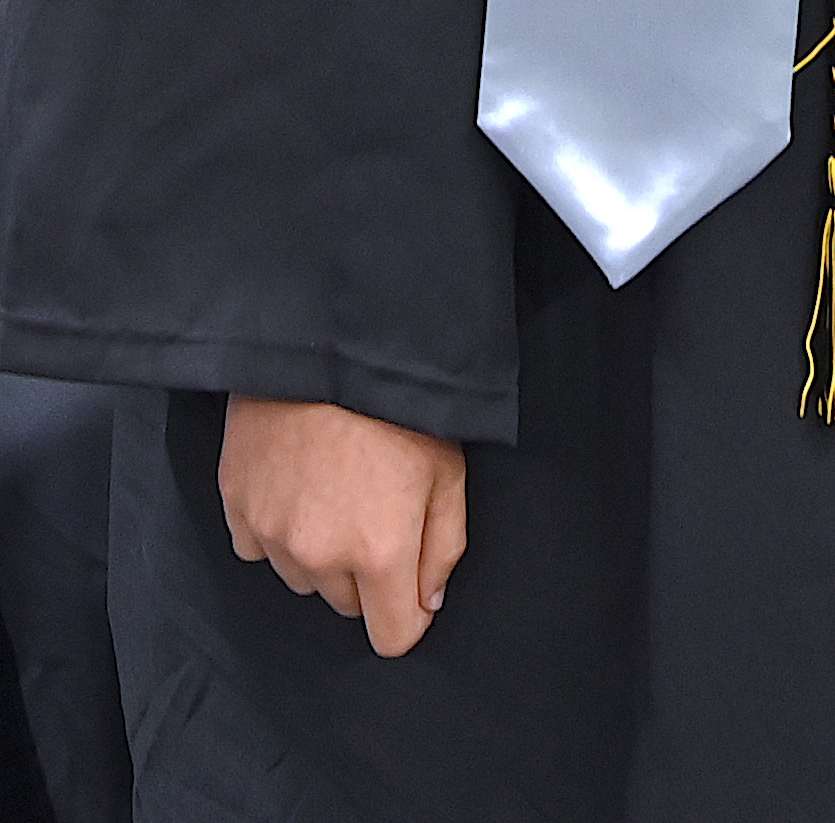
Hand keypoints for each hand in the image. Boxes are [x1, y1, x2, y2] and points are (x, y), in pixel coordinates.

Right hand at [219, 396, 466, 656]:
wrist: (327, 345)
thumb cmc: (397, 402)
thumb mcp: (450, 467)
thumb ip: (445, 545)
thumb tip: (428, 601)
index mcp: (381, 551)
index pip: (393, 637)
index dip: (408, 617)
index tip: (412, 590)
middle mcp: (321, 557)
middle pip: (348, 605)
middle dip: (367, 576)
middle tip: (378, 511)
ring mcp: (272, 535)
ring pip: (303, 579)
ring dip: (321, 554)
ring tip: (338, 489)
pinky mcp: (237, 508)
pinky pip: (259, 548)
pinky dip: (277, 531)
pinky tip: (297, 485)